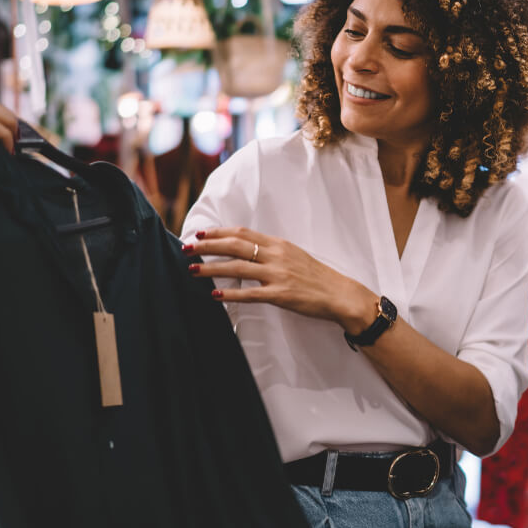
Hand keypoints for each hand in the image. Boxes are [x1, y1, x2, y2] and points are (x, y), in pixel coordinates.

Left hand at [183, 226, 376, 330]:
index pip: (242, 232)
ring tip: (193, 269)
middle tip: (187, 248)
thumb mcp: (293, 255)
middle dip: (207, 246)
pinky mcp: (281, 295)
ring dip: (212, 268)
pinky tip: (214, 294)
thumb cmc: (316, 276)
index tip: (200, 233)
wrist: (340, 294)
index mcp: (278, 243)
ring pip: (237, 267)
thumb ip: (270, 251)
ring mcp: (278, 275)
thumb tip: (245, 249)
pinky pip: (250, 294)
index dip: (218, 232)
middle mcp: (276, 255)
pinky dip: (230, 293)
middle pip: (235, 245)